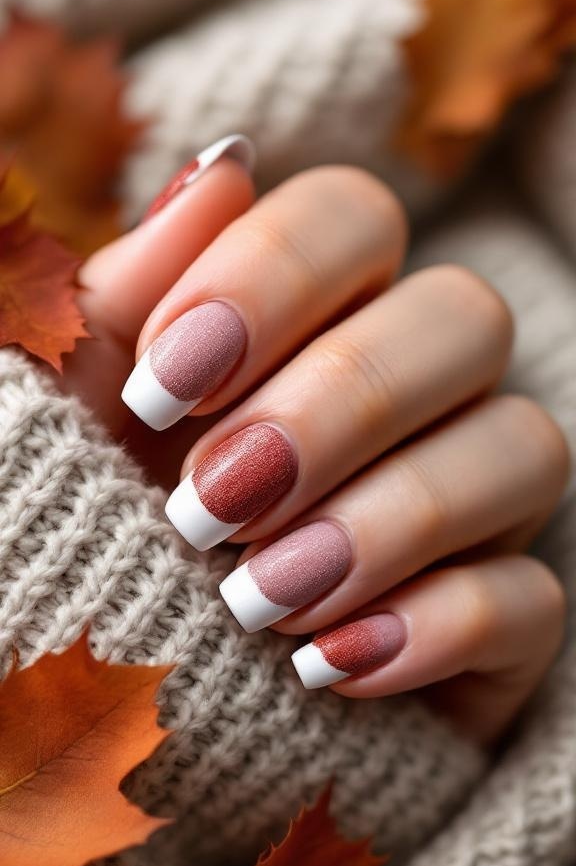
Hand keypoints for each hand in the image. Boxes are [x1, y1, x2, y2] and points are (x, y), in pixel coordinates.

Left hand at [64, 137, 569, 743]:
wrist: (121, 704)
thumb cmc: (90, 530)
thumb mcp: (76, 414)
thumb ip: (131, 292)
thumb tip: (225, 161)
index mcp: (311, 320)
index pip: (353, 216)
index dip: (271, 279)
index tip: (160, 390)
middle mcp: (413, 392)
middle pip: (465, 317)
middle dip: (339, 405)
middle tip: (208, 505)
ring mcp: (472, 502)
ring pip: (526, 448)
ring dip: (387, 521)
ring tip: (254, 602)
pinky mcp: (500, 622)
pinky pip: (531, 600)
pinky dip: (434, 627)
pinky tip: (326, 671)